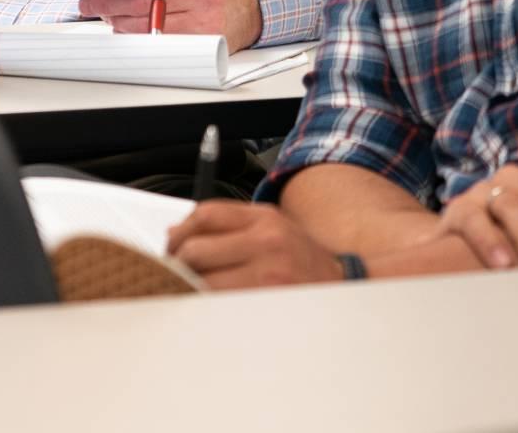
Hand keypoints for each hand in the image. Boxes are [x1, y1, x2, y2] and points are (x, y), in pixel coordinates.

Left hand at [77, 0, 263, 51]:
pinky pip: (159, 42)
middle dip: (111, 3)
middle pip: (148, 2)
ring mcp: (207, 19)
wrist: (240, 4)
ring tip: (107, 13)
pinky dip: (137, 35)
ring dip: (120, 21)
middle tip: (89, 2)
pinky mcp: (203, 43)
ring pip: (150, 26)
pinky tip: (127, 26)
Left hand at [165, 201, 345, 289]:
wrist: (346, 287)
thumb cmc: (303, 260)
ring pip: (205, 280)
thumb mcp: (274, 227)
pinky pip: (222, 303)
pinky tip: (208, 302)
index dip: (181, 229)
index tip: (171, 243)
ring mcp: (268, 275)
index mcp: (265, 218)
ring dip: (189, 285)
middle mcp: (267, 242)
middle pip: (198, 249)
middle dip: (178, 261)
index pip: (206, 214)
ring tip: (189, 288)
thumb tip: (178, 233)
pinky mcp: (268, 302)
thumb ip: (231, 225)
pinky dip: (208, 303)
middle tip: (174, 270)